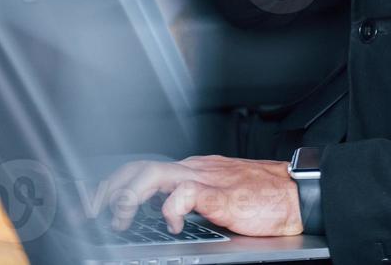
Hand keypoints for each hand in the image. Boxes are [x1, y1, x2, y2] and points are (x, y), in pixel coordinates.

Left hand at [104, 155, 301, 236]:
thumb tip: (167, 213)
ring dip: (130, 195)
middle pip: (140, 167)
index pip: (145, 169)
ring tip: (121, 217)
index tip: (97, 203)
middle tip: (92, 212)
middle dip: (110, 188)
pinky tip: (170, 223)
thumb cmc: (267, 198)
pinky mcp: (220, 194)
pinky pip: (184, 193)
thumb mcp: (220, 198)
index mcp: (194, 171)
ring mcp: (206, 179)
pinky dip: (169, 208)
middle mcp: (195, 169)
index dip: (116, 185)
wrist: (297, 193)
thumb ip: (194, 200)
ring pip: (154, 174)